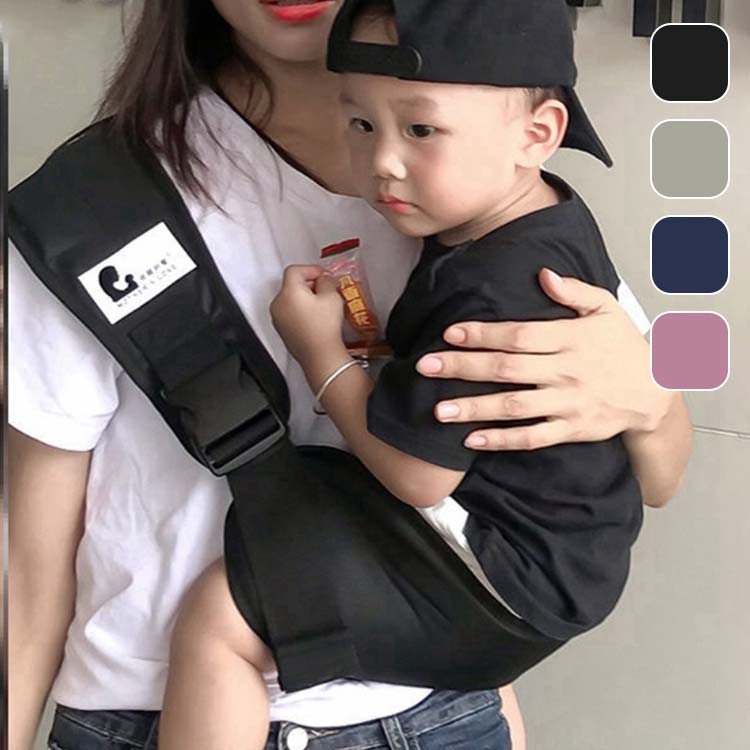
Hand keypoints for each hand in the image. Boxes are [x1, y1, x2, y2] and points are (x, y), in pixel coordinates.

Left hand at [270, 265, 347, 370]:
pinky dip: (300, 309)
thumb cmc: (325, 327)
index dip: (311, 269)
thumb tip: (324, 279)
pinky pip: (289, 312)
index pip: (295, 270)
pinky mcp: (282, 330)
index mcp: (288, 292)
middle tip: (326, 288)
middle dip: (309, 283)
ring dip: (304, 297)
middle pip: (291, 284)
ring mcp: (278, 318)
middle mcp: (278, 304)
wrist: (320, 356)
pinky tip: (315, 317)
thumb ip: (327, 281)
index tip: (324, 275)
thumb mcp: (332, 296)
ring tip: (322, 304)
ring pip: (290, 298)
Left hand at [416, 269, 671, 450]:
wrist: (654, 393)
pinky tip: (471, 440)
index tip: (450, 334)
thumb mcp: (606, 309)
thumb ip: (574, 291)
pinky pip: (532, 438)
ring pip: (514, 407)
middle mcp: (566, 372)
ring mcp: (567, 403)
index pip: (519, 335)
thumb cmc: (623, 347)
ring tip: (438, 410)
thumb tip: (543, 274)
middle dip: (464, 368)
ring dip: (475, 408)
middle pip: (507, 369)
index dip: (483, 334)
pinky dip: (502, 440)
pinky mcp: (570, 430)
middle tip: (426, 367)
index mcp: (570, 339)